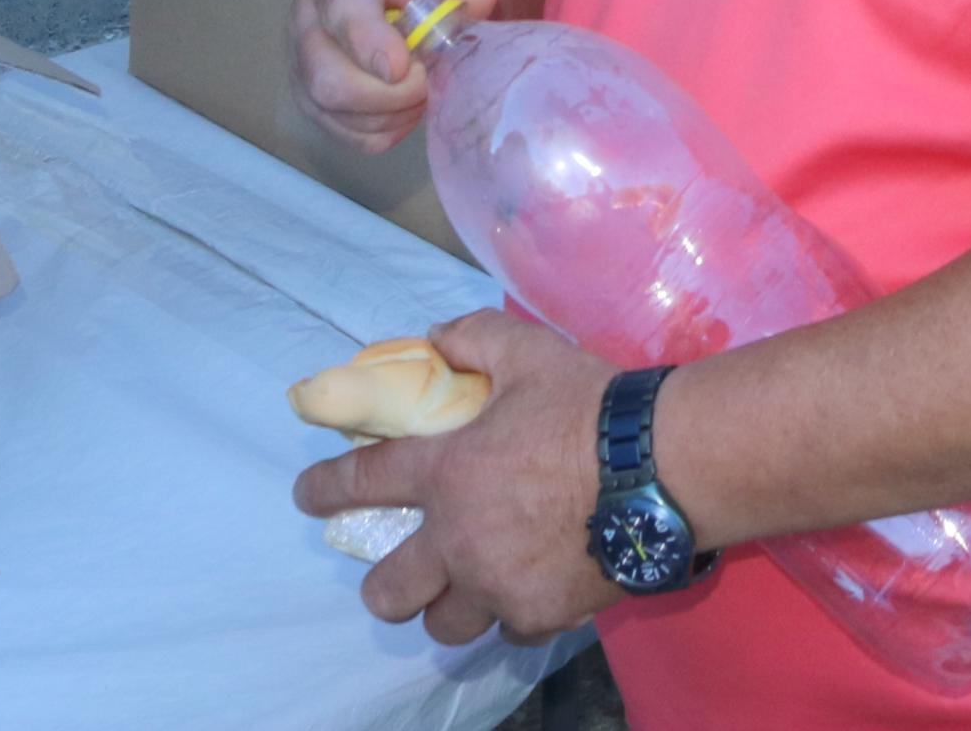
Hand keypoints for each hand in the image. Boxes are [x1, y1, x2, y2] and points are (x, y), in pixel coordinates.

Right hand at [289, 0, 500, 151]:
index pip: (342, 12)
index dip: (371, 45)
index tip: (404, 67)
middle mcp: (305, 20)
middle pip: (327, 79)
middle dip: (388, 94)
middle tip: (427, 78)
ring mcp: (301, 65)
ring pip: (333, 111)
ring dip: (391, 113)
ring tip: (423, 87)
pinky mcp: (311, 99)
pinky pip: (345, 134)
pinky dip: (384, 131)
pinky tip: (406, 106)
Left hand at [295, 308, 622, 643]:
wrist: (662, 466)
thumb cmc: (590, 405)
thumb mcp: (529, 351)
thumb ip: (474, 339)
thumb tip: (438, 340)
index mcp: (445, 473)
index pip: (362, 483)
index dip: (325, 490)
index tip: (308, 497)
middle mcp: (458, 541)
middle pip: (388, 592)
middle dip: (386, 586)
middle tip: (407, 572)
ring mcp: (498, 586)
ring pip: (446, 625)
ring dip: (451, 606)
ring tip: (474, 588)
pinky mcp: (542, 615)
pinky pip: (512, 631)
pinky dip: (516, 614)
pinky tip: (536, 589)